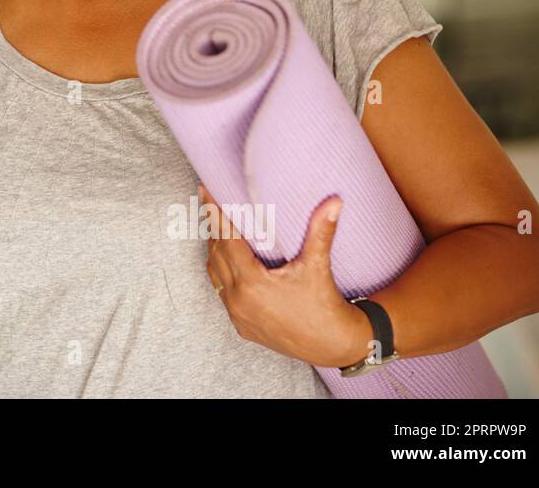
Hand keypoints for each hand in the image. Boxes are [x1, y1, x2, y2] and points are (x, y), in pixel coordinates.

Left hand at [199, 183, 370, 367]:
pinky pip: (223, 294)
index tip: (204, 190)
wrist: (334, 347)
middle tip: (211, 203)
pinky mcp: (242, 326)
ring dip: (216, 251)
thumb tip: (334, 202)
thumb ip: (321, 232)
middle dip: (213, 228)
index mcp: (251, 283)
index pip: (225, 239)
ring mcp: (238, 315)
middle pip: (216, 254)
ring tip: (218, 228)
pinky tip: (229, 262)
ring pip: (215, 275)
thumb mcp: (319, 267)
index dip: (214, 213)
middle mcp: (238, 300)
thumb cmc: (325, 306)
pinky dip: (222, 274)